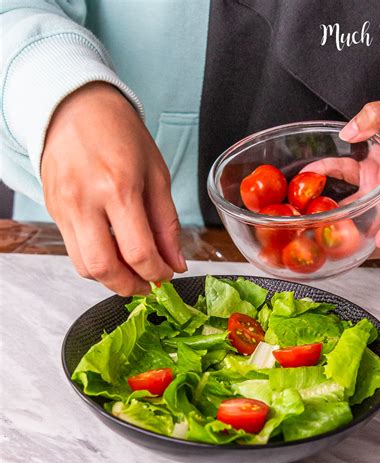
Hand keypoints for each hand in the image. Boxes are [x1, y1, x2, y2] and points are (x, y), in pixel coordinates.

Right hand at [42, 82, 186, 295]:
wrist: (75, 107)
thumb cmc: (120, 134)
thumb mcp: (157, 174)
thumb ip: (167, 224)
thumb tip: (175, 263)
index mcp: (118, 187)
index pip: (138, 252)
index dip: (157, 273)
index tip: (167, 275)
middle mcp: (85, 201)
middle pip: (104, 268)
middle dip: (131, 286)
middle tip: (149, 284)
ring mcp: (64, 208)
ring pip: (84, 267)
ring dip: (111, 279)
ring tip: (132, 272)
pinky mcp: (53, 211)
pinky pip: (74, 251)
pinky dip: (96, 261)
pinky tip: (113, 252)